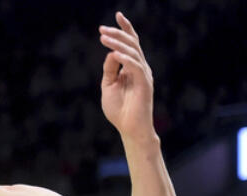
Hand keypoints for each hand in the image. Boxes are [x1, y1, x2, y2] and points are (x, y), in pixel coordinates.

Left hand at [99, 12, 155, 143]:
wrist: (129, 128)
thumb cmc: (119, 110)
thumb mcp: (108, 86)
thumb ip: (109, 69)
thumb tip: (111, 53)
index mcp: (132, 67)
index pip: (130, 44)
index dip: (125, 29)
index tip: (116, 15)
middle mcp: (140, 67)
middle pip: (131, 44)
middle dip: (117, 34)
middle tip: (101, 29)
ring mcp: (144, 74)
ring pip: (133, 52)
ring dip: (118, 44)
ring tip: (103, 37)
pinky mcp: (145, 83)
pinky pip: (135, 66)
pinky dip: (125, 59)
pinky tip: (114, 54)